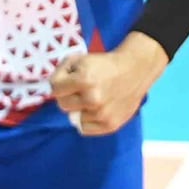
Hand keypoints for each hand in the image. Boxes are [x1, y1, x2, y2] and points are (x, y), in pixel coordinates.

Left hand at [48, 34, 168, 135]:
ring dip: (79, 108)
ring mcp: (102, 114)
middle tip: (79, 88)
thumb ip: (61, 72)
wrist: (135, 71)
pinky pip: (85, 129)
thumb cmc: (104, 64)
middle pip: (63, 105)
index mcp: (84, 80)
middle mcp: (93, 99)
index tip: (68, 78)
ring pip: (73, 117)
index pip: (55, 89)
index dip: (59, 81)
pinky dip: (87, 120)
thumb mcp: (80, 59)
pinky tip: (96, 109)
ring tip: (92, 97)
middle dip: (67, 95)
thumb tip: (53, 90)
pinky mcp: (110, 125)